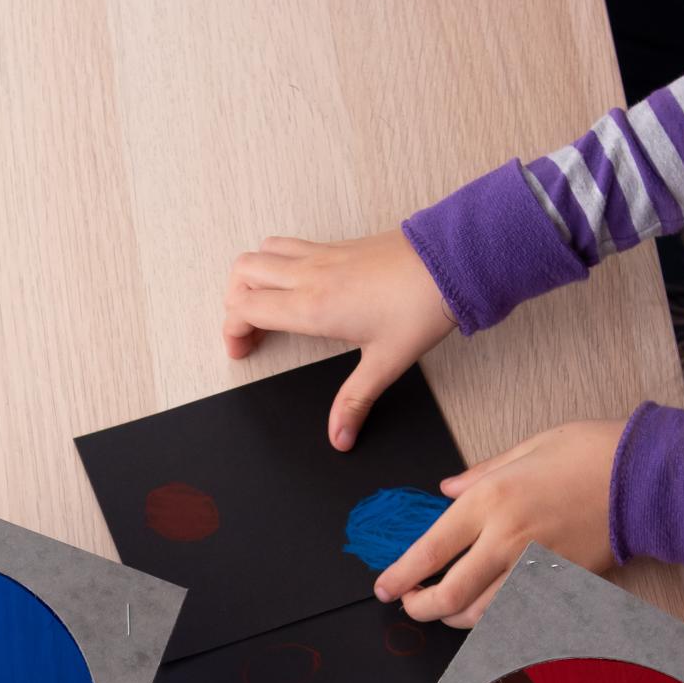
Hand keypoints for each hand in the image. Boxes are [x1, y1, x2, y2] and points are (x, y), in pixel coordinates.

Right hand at [222, 230, 456, 451]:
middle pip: (243, 273)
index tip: (241, 351)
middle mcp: (308, 276)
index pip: (245, 308)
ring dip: (252, 276)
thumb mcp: (385, 362)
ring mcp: (321, 255)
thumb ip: (355, 401)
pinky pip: (288, 245)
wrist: (452, 262)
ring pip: (261, 252)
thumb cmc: (420, 306)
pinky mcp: (337, 245)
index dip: (232, 330)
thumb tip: (339, 437)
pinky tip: (295, 284)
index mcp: (311, 307)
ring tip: (263, 304)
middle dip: (234, 302)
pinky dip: (276, 262)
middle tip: (248, 330)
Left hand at [371, 420, 622, 626]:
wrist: (648, 475)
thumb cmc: (589, 452)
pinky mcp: (562, 585)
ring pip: (481, 615)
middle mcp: (507, 540)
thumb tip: (445, 491)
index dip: (399, 577)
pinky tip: (488, 611)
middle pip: (448, 596)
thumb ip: (478, 475)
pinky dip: (497, 620)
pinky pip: (518, 616)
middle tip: (410, 605)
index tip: (385, 588)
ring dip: (455, 619)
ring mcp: (536, 568)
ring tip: (445, 609)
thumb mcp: (524, 448)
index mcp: (490, 501)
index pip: (428, 552)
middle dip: (420, 608)